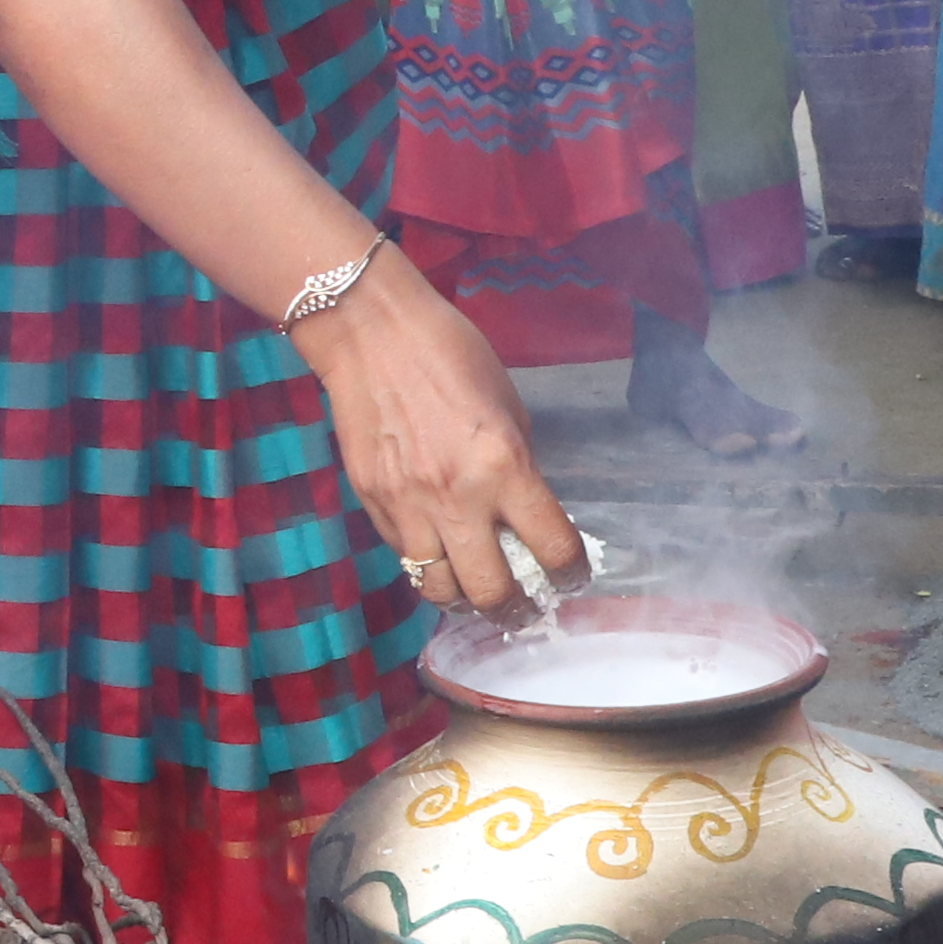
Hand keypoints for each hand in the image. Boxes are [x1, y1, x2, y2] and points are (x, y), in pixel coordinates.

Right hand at [294, 280, 583, 614]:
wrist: (370, 333)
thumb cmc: (450, 354)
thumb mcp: (507, 409)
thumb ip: (517, 469)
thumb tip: (523, 517)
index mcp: (503, 465)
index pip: (552, 548)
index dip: (572, 573)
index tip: (572, 577)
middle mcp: (457, 496)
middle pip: (491, 592)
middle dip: (517, 610)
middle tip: (525, 607)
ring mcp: (408, 505)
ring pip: (439, 589)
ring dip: (465, 599)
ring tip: (476, 591)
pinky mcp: (372, 504)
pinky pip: (405, 555)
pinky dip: (427, 563)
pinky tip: (439, 549)